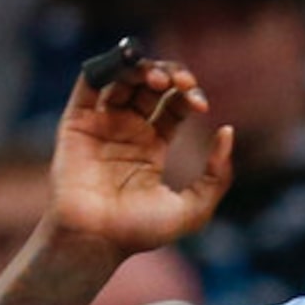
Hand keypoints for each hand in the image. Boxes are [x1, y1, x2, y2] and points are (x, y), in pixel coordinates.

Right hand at [50, 56, 234, 257]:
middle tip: (182, 83)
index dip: (189, 95)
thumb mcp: (195, 208)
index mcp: (156, 146)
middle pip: (151, 86)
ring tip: (160, 80)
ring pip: (123, 79)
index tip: (201, 105)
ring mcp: (103, 123)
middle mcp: (129, 130)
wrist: (97, 239)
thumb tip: (227, 130)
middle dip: (170, 76)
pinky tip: (129, 65)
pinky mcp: (77, 121)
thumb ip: (217, 174)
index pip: (176, 105)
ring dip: (143, 69)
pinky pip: (90, 83)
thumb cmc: (143, 230)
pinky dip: (109, 66)